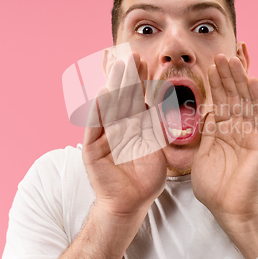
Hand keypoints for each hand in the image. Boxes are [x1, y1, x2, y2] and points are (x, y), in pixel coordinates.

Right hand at [82, 53, 166, 217]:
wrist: (132, 203)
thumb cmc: (146, 177)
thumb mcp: (156, 147)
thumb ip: (156, 126)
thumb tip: (165, 102)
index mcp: (133, 125)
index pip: (136, 97)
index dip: (140, 79)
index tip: (145, 60)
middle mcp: (117, 126)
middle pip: (122, 96)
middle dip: (127, 77)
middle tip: (131, 55)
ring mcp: (103, 135)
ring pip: (109, 107)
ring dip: (113, 86)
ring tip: (117, 67)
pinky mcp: (92, 148)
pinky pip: (95, 128)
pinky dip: (98, 112)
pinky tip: (103, 95)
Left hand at [191, 54, 257, 224]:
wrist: (230, 209)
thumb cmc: (215, 187)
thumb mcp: (201, 155)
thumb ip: (203, 134)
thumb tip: (201, 116)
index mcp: (222, 131)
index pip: (219, 101)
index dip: (214, 83)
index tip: (208, 65)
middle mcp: (238, 128)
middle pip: (232, 96)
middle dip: (225, 75)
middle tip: (220, 55)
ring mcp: (250, 133)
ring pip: (244, 100)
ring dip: (239, 79)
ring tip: (232, 59)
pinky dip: (256, 97)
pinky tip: (253, 80)